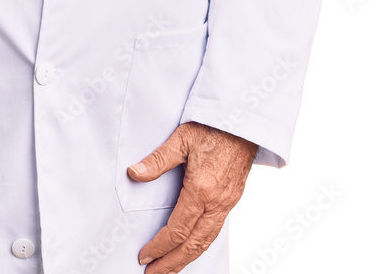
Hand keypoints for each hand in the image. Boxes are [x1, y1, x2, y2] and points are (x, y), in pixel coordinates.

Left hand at [127, 121, 257, 271]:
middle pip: (193, 245)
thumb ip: (157, 160)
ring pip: (207, 241)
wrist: (244, 120)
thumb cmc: (213, 126)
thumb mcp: (181, 139)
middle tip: (153, 273)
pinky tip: (191, 247)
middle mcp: (217, 202)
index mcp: (202, 190)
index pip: (178, 230)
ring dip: (187, 258)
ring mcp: (227, 202)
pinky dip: (201, 245)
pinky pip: (216, 230)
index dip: (160, 246)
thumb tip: (134, 173)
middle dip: (172, 262)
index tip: (145, 256)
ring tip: (170, 267)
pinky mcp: (232, 199)